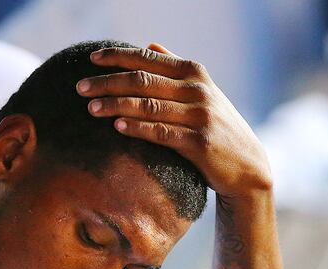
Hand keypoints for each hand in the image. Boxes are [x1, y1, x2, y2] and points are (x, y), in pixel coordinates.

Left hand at [76, 43, 271, 198]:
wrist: (247, 164)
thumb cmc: (216, 125)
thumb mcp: (201, 91)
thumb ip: (175, 68)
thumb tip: (149, 45)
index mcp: (193, 72)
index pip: (147, 58)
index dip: (117, 56)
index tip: (91, 58)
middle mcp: (197, 89)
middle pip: (142, 81)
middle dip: (107, 83)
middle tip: (80, 88)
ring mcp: (199, 116)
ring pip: (148, 106)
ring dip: (115, 106)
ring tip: (91, 109)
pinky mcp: (199, 143)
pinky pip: (161, 132)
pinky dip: (137, 128)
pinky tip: (117, 127)